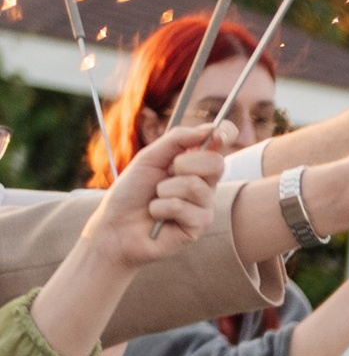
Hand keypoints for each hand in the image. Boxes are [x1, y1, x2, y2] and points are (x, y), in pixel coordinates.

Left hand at [98, 122, 227, 261]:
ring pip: (195, 186)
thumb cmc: (131, 191)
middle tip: (166, 173)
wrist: (115, 225)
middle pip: (216, 163)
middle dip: (185, 163)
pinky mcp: (198, 227)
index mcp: (195, 164)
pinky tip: (157, 216)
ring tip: (155, 199)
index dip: (225, 134)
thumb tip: (210, 128)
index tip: (218, 132)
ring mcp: (204, 207)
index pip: (219, 145)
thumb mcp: (150, 157)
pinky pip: (182, 208)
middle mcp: (205, 184)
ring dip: (165, 190)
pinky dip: (160, 208)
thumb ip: (178, 140)